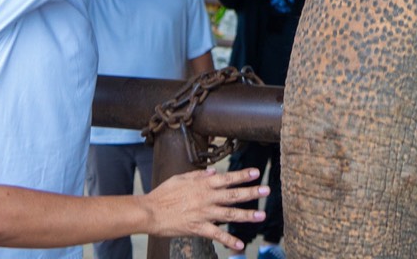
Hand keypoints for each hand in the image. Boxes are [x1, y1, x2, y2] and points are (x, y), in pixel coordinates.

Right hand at [143, 167, 268, 246]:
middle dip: (251, 192)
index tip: (256, 173)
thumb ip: (198, 175)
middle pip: (233, 194)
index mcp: (202, 185)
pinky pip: (217, 235)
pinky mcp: (198, 228)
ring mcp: (203, 213)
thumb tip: (213, 171)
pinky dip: (229, 240)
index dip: (242, 175)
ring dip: (247, 215)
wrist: (150, 212)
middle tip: (266, 190)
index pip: (227, 178)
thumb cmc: (163, 194)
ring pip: (229, 214)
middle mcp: (206, 198)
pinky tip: (240, 245)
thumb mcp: (180, 178)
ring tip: (261, 216)